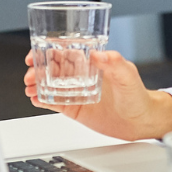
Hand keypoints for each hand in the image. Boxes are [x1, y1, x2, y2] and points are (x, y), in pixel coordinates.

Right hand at [21, 48, 171, 139]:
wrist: (141, 121)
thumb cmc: (138, 95)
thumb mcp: (128, 75)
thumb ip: (115, 63)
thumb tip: (99, 54)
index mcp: (91, 63)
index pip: (64, 52)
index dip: (48, 51)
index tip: (36, 53)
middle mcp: (81, 75)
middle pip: (53, 68)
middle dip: (38, 69)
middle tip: (30, 74)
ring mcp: (76, 91)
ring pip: (50, 85)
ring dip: (37, 84)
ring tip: (29, 87)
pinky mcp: (75, 108)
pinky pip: (54, 102)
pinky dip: (42, 100)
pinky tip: (35, 99)